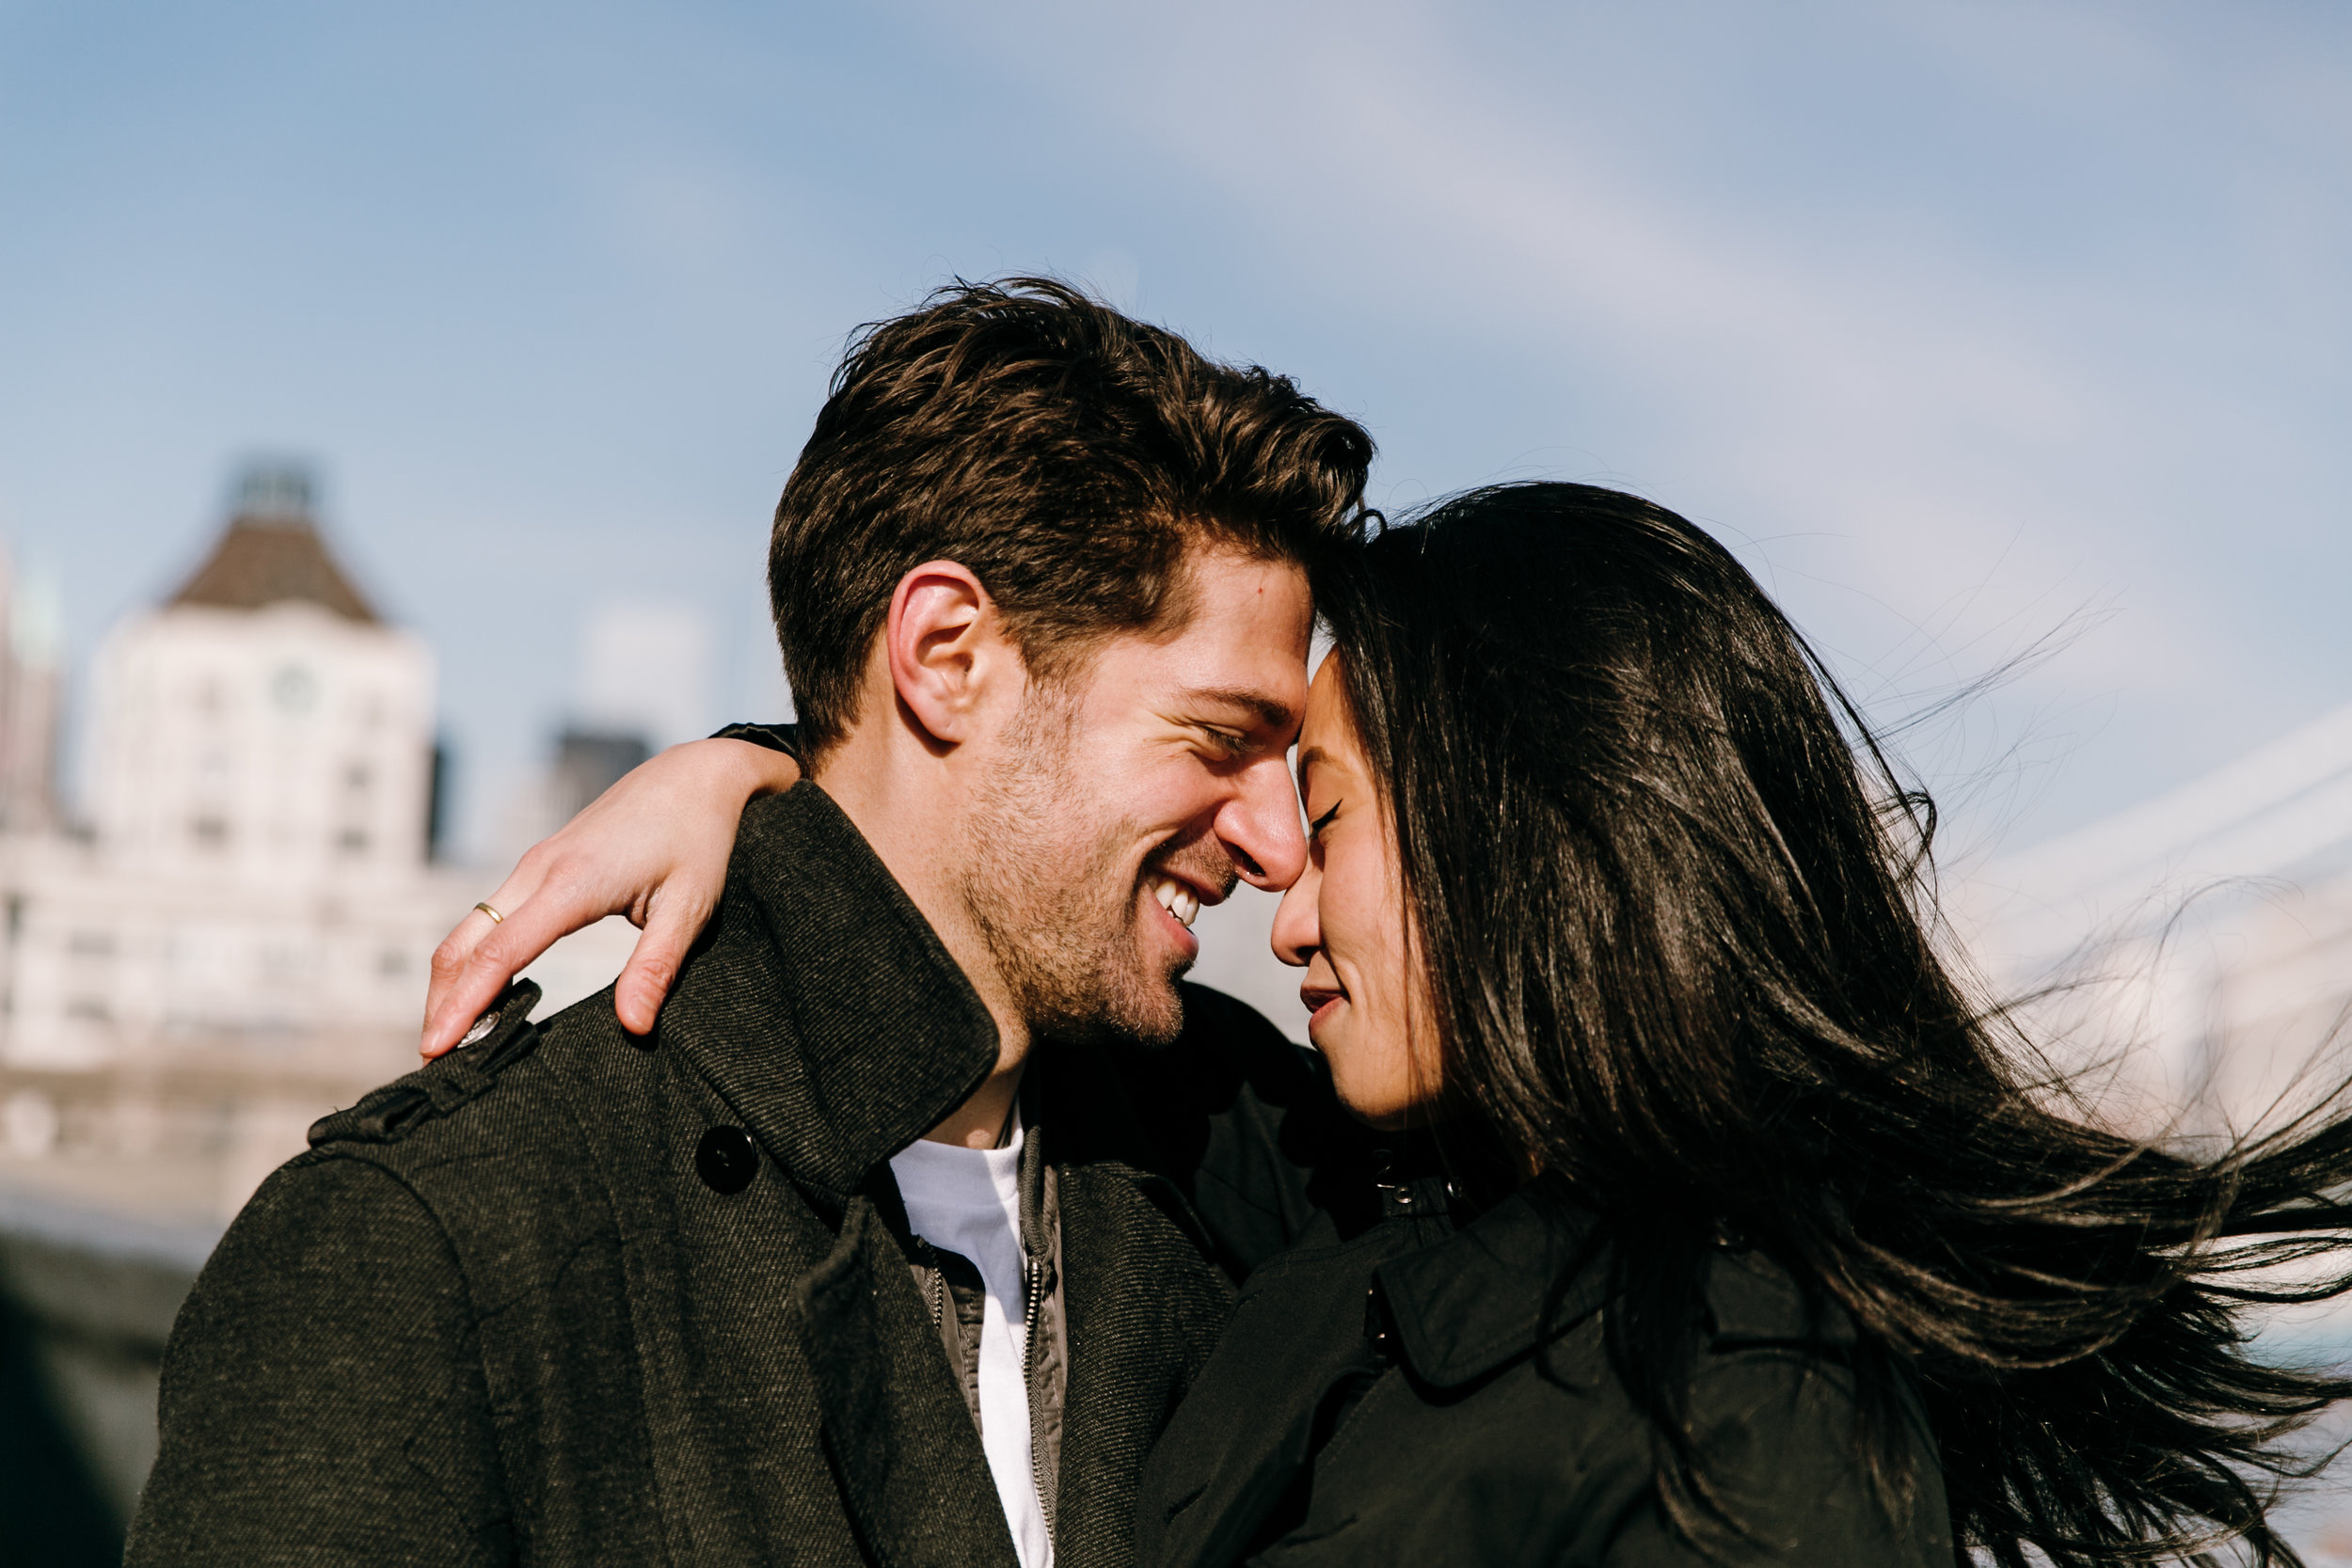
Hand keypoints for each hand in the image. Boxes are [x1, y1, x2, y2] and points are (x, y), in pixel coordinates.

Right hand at [421, 738, 800, 1056]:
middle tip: (434, 1064)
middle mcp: (539, 871)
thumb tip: (633, 1027)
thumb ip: (656, 967)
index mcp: (572, 883)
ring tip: (451, 1041)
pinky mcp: (539, 867)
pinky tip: (481, 995)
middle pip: (464, 945)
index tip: (436, 1050)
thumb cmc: (698, 838)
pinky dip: (474, 960)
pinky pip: (490, 918)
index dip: (464, 1006)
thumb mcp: (690, 906)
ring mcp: (534, 866)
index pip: (500, 954)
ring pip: (470, 931)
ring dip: (453, 984)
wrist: (693, 775)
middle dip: (441, 1004)